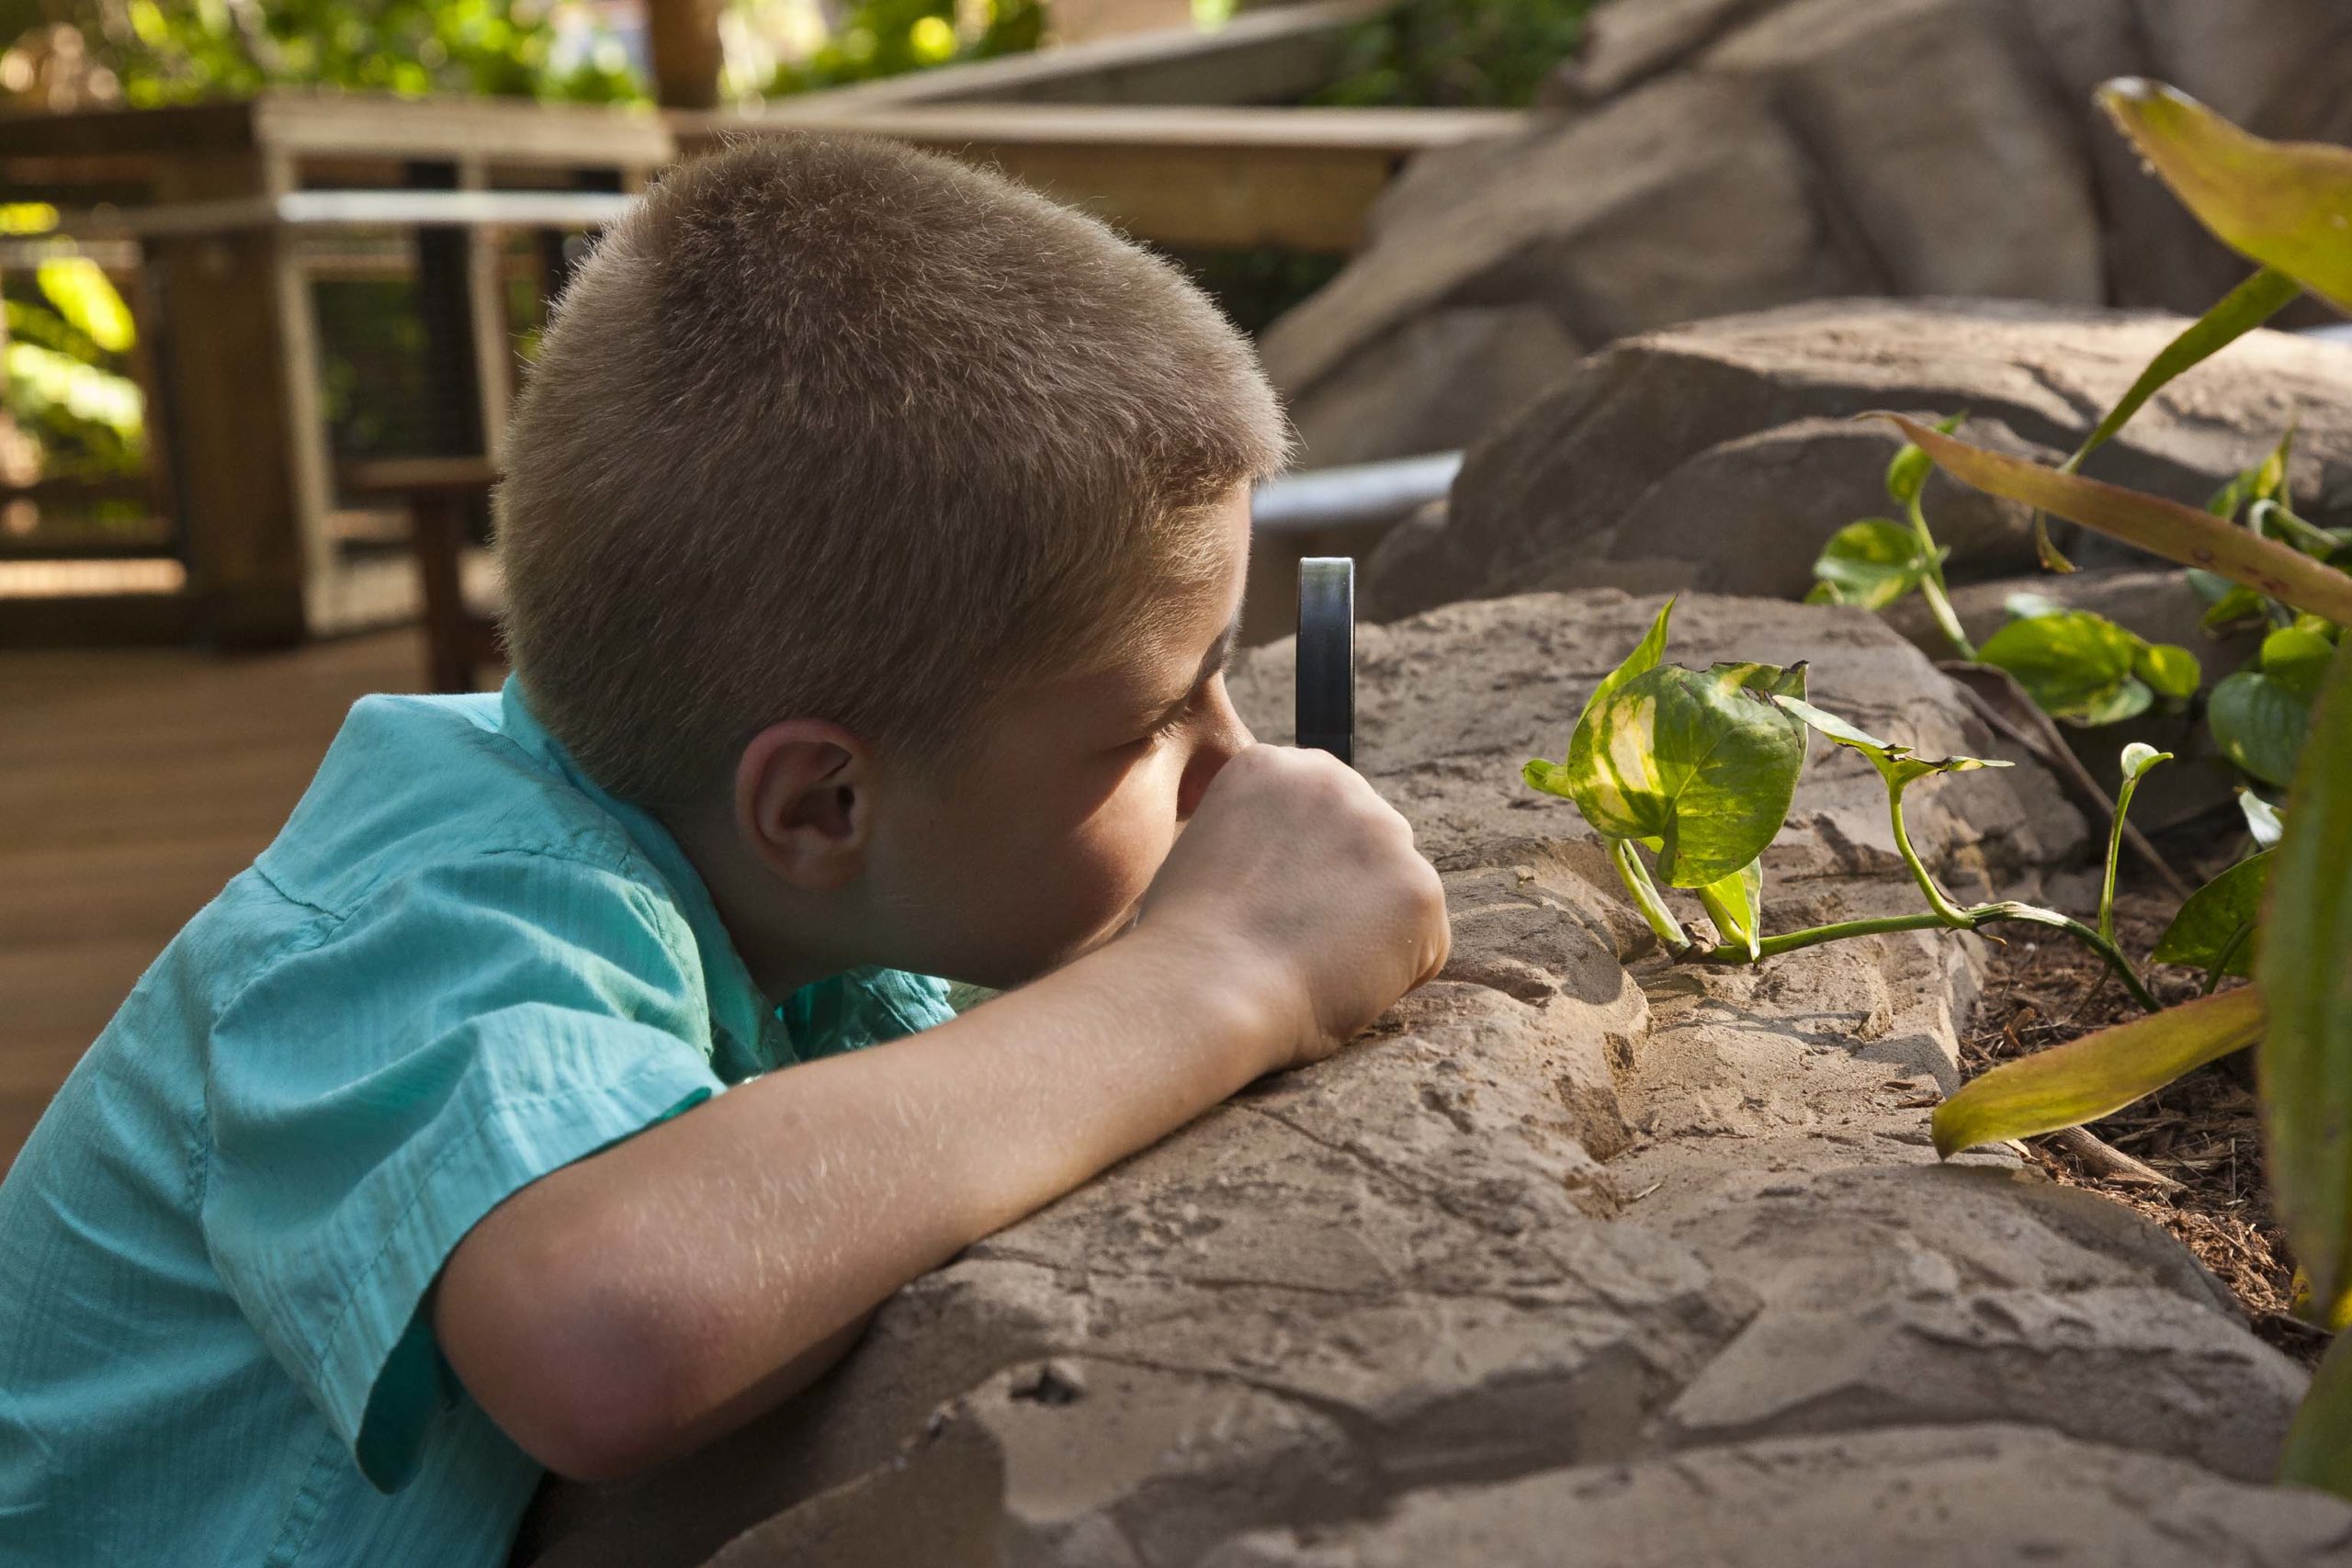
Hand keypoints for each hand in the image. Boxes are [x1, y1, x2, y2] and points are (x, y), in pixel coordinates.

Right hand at [1135, 744, 1448, 1072]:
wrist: (1206, 987)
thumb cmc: (1187, 944)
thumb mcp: (1205, 853)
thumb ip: (1258, 838)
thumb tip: (1289, 868)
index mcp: (1270, 766)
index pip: (1319, 813)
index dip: (1301, 870)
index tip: (1271, 904)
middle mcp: (1332, 780)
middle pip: (1368, 842)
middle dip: (1346, 892)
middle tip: (1293, 940)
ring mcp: (1382, 829)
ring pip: (1398, 894)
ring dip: (1370, 933)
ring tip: (1310, 964)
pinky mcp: (1419, 885)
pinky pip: (1424, 943)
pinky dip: (1394, 976)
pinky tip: (1339, 982)